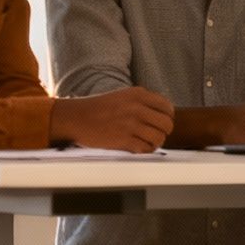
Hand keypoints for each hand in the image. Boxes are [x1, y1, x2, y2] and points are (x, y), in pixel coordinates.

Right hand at [48, 87, 174, 152]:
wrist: (76, 117)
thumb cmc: (98, 108)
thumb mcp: (123, 96)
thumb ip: (142, 102)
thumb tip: (161, 114)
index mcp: (138, 94)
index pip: (167, 107)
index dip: (168, 117)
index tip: (162, 122)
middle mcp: (137, 108)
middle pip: (167, 124)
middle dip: (164, 132)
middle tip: (156, 134)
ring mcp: (131, 124)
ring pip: (159, 138)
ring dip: (155, 143)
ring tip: (147, 142)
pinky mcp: (124, 139)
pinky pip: (146, 148)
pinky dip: (145, 150)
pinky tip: (139, 147)